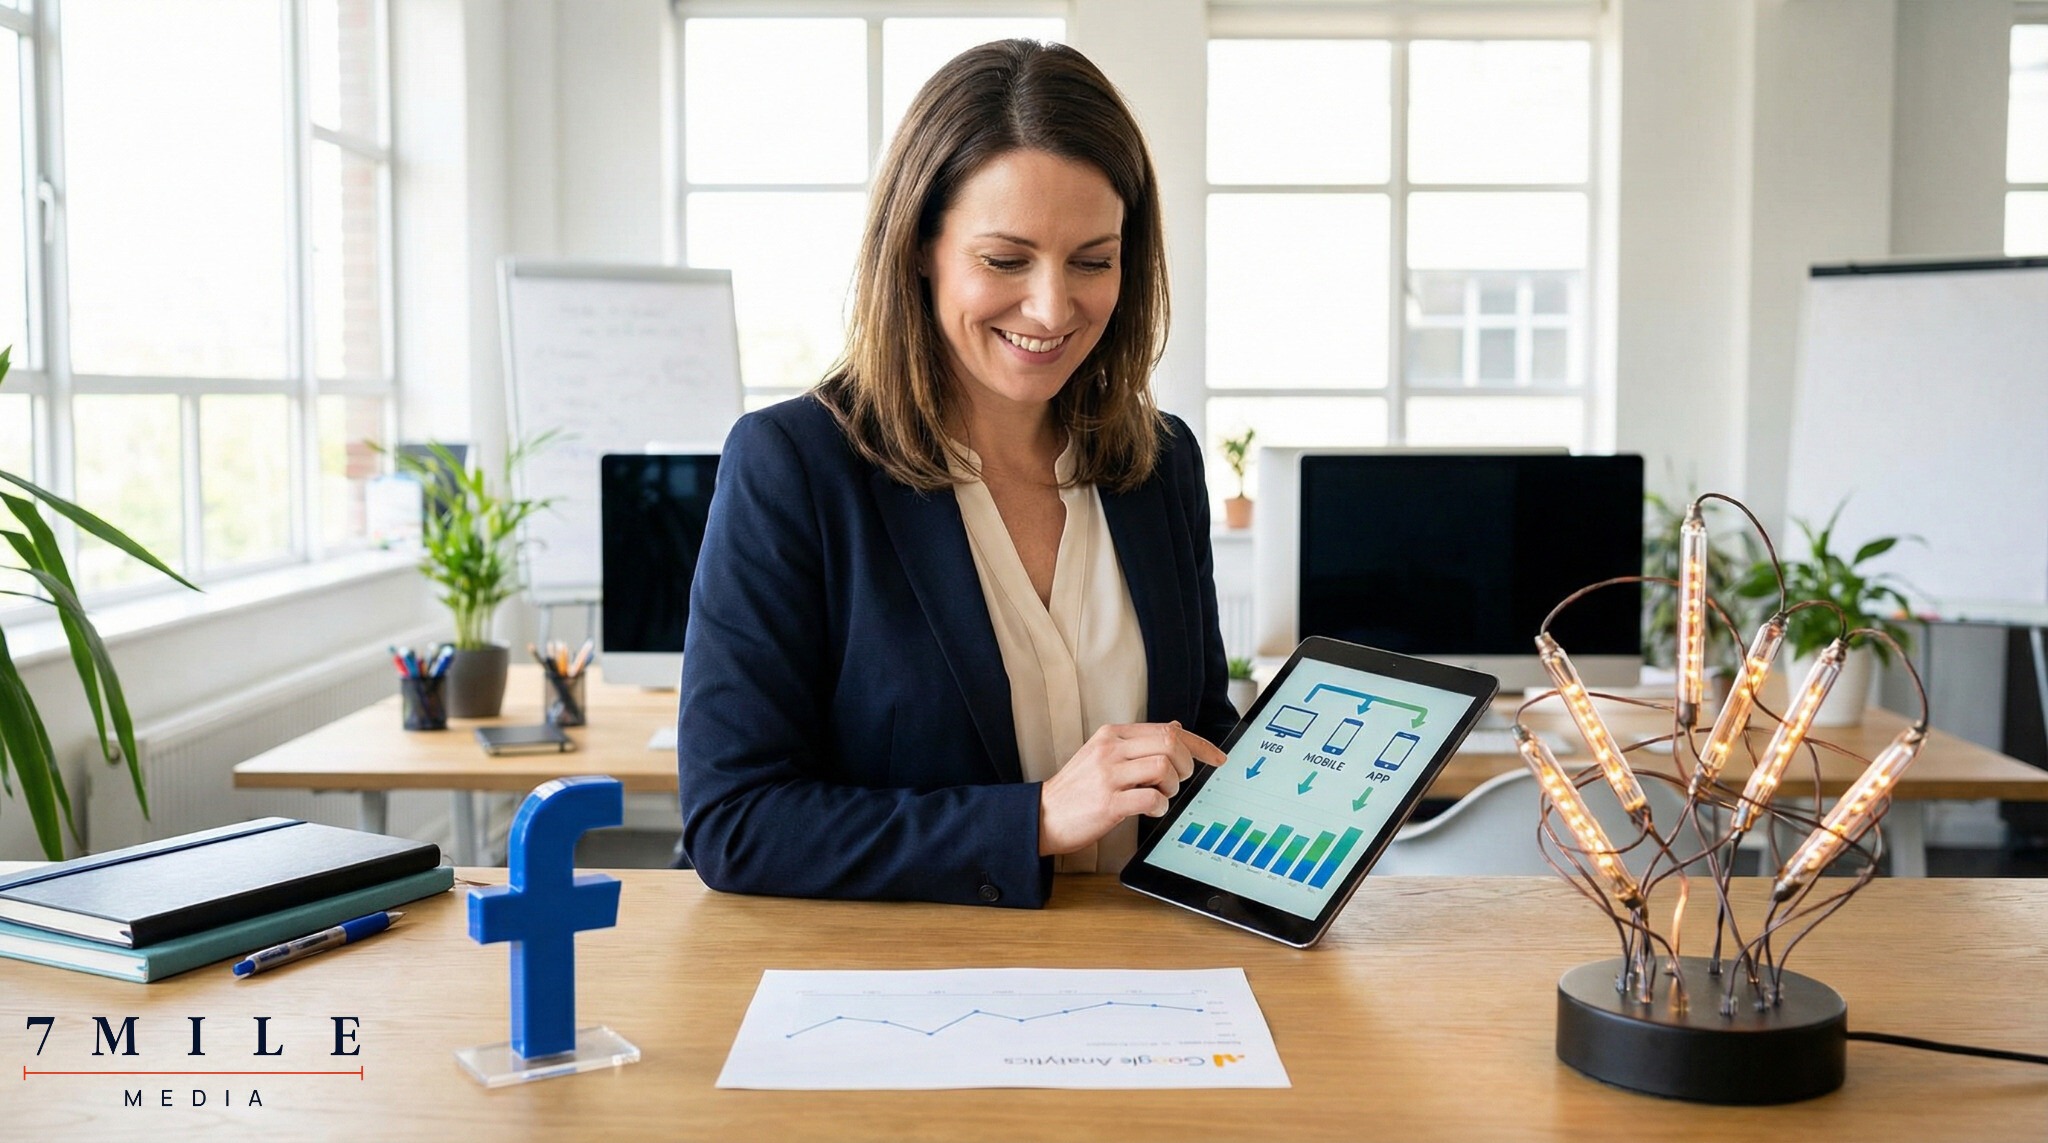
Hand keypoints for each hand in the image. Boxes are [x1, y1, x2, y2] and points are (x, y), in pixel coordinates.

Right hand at [1038, 721, 1226, 855]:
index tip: (1218, 758)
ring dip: (1172, 786)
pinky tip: (1152, 809)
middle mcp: (1110, 749)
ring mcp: (1108, 775)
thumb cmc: (1079, 788)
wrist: (1043, 814)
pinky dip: (1160, 806)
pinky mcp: (1108, 802)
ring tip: (1160, 795)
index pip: (1168, 730)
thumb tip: (1176, 726)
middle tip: (1179, 781)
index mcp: (1113, 735)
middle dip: (1187, 764)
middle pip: (1170, 743)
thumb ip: (1140, 741)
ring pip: (1163, 767)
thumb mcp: (1105, 754)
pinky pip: (1150, 798)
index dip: (1200, 745)